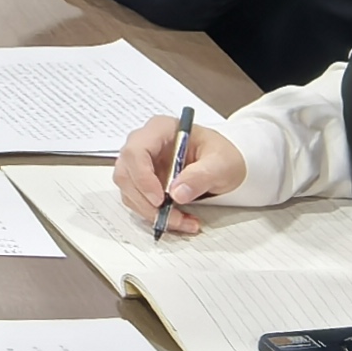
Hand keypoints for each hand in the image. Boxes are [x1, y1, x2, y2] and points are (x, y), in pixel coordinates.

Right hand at [114, 111, 248, 233]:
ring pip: (129, 190)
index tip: (159, 199)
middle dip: (145, 201)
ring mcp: (141, 163)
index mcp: (161, 129)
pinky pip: (137, 200)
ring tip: (181, 221)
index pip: (136, 150)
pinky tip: (177, 219)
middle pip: (126, 173)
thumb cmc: (223, 156)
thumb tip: (177, 193)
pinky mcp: (142, 181)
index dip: (142, 177)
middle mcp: (145, 144)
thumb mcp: (221, 164)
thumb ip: (201, 176)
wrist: (225, 166)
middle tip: (170, 217)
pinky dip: (153, 215)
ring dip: (149, 211)